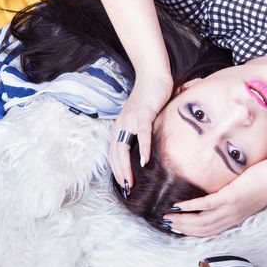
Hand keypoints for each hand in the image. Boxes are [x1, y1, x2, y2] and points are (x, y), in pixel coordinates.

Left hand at [110, 73, 172, 192]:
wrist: (153, 77)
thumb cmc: (149, 99)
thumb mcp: (140, 120)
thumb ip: (138, 134)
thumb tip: (143, 151)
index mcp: (119, 127)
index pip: (113, 153)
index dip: (116, 170)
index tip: (123, 185)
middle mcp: (121, 125)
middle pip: (115, 154)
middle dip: (119, 173)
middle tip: (126, 188)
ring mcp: (131, 120)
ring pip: (124, 147)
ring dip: (126, 166)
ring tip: (130, 181)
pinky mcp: (144, 115)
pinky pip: (142, 135)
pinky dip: (143, 148)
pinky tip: (145, 160)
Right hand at [165, 160, 266, 236]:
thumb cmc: (265, 184)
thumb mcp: (247, 198)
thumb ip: (233, 201)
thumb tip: (221, 196)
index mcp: (234, 219)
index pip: (210, 231)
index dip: (192, 232)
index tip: (178, 229)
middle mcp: (230, 218)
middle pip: (202, 229)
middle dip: (182, 228)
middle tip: (167, 224)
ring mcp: (229, 209)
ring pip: (201, 221)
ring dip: (182, 220)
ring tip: (168, 216)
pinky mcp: (229, 197)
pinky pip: (205, 205)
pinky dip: (190, 206)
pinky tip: (179, 205)